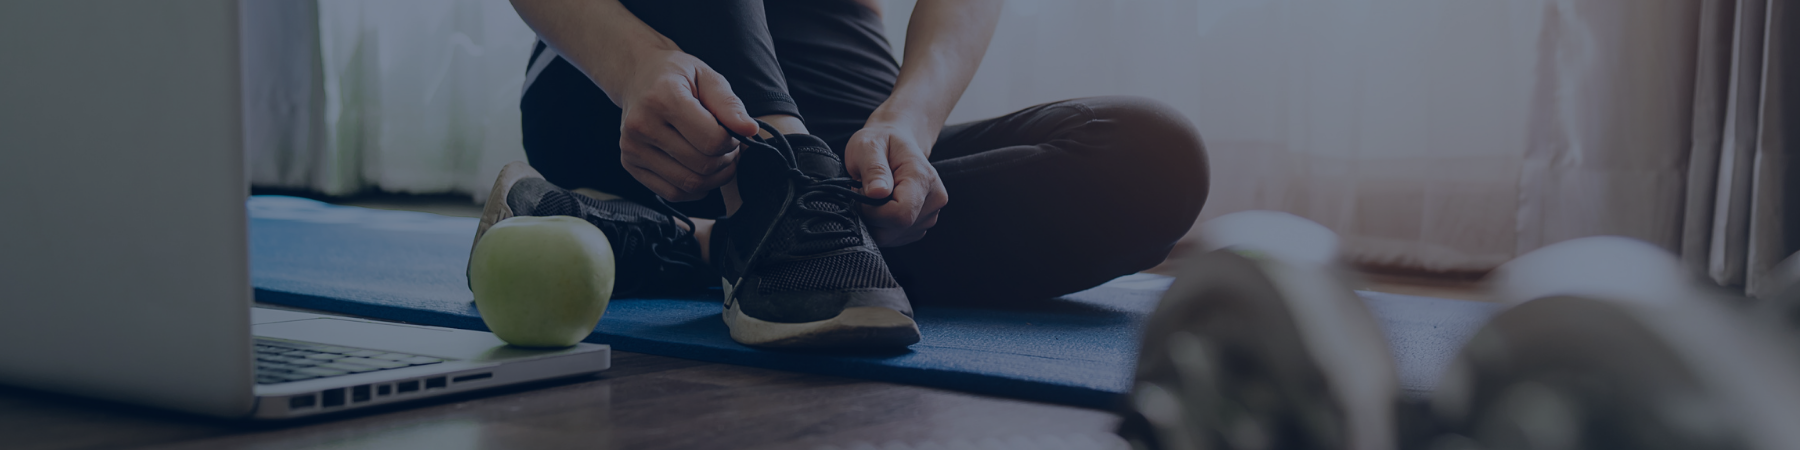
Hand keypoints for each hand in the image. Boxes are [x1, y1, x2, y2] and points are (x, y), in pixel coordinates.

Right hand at [615, 51, 759, 201]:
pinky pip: (673, 193)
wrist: (637, 77)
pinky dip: (695, 188)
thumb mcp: (707, 77)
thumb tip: (750, 131)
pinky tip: (699, 169)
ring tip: (716, 157)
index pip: (712, 140)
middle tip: (728, 146)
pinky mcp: (630, 165)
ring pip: (689, 184)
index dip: (732, 140)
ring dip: (714, 177)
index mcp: (662, 98)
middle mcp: (642, 125)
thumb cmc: (676, 75)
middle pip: (703, 165)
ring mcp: (632, 148)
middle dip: (726, 160)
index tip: (731, 130)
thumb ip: (729, 104)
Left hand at [845, 119, 947, 246]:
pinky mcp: (921, 226)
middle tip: (864, 193)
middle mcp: (934, 199)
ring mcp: (930, 215)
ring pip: (894, 236)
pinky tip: (880, 207)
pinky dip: (882, 227)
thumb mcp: (869, 146)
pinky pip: (895, 238)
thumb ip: (874, 169)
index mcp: (924, 178)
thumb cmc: (881, 142)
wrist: (897, 143)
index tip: (861, 193)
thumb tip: (877, 193)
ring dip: (875, 222)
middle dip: (872, 217)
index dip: (873, 211)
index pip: (901, 213)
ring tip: (874, 197)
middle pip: (898, 228)